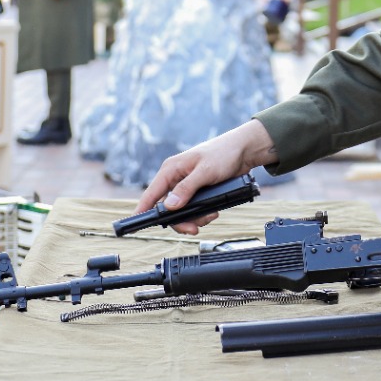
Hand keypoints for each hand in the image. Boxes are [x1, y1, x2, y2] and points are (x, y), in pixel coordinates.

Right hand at [136, 121, 278, 233]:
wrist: (244, 151)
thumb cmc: (223, 153)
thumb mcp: (205, 171)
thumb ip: (187, 188)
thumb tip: (169, 206)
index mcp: (171, 169)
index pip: (151, 193)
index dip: (142, 209)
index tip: (137, 224)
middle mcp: (175, 178)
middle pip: (167, 208)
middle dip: (180, 220)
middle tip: (193, 228)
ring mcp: (186, 186)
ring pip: (181, 211)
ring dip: (194, 218)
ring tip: (210, 216)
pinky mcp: (197, 192)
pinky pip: (193, 209)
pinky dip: (201, 214)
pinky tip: (213, 212)